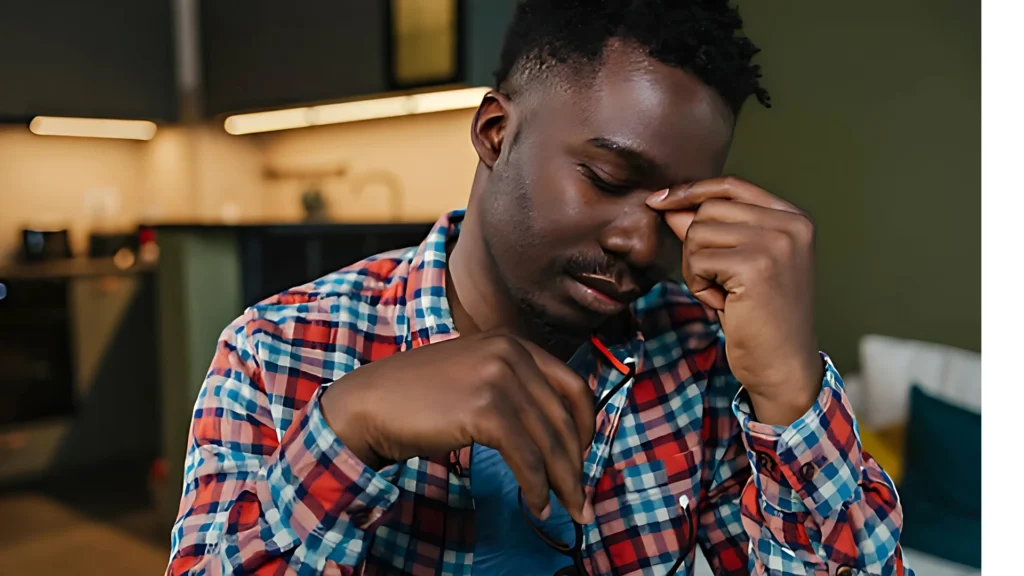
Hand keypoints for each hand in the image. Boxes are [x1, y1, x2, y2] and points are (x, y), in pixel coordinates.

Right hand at [320, 331, 595, 523]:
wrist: (370, 403)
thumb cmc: (417, 397)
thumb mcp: (475, 375)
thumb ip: (513, 390)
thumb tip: (554, 433)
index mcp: (514, 343)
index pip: (572, 386)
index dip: (586, 426)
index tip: (584, 456)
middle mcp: (512, 353)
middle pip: (564, 419)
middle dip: (577, 465)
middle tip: (582, 499)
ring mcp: (499, 378)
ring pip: (549, 442)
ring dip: (562, 483)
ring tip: (567, 511)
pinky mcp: (485, 409)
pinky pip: (526, 457)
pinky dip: (535, 487)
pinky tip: (535, 505)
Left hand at [646, 177, 823, 425]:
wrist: (783, 366)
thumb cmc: (758, 319)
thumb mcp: (733, 267)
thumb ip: (709, 232)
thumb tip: (670, 204)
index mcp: (792, 218)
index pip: (730, 186)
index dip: (690, 191)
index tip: (658, 200)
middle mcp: (790, 224)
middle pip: (708, 210)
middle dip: (696, 247)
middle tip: (718, 283)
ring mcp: (776, 242)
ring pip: (698, 233)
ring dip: (697, 269)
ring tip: (724, 295)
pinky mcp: (756, 265)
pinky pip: (698, 260)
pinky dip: (699, 286)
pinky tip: (723, 305)